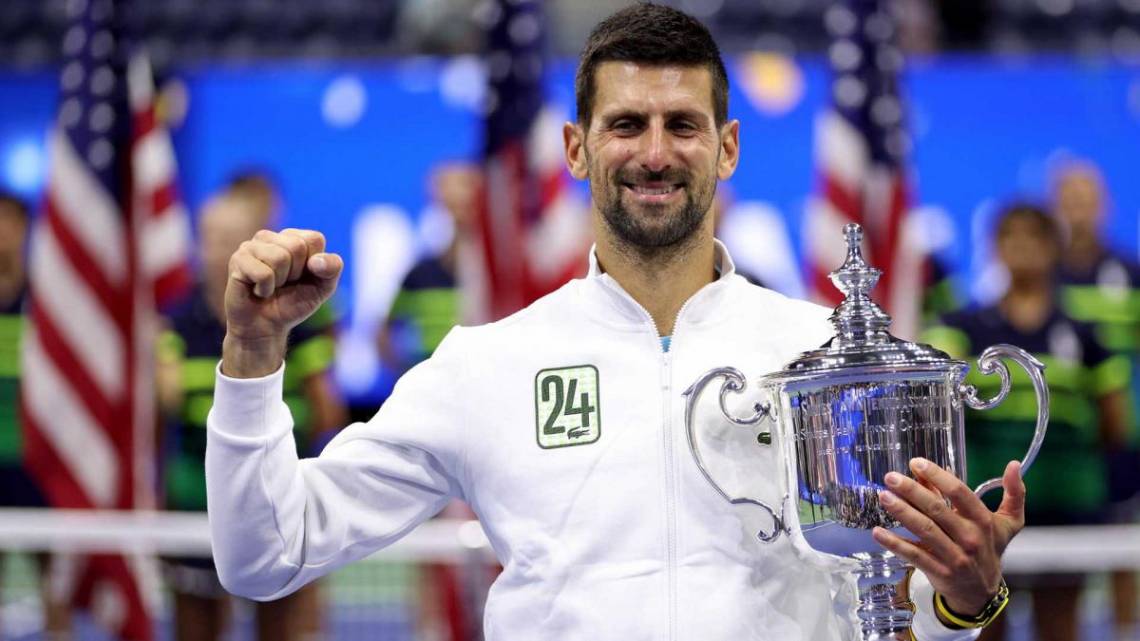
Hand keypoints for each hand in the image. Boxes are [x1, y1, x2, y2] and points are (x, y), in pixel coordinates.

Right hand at [222, 229, 342, 377]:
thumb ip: (333, 267)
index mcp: (293, 237)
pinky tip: (257, 291)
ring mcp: (251, 246)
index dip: (315, 265)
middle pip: (297, 247)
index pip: (315, 239)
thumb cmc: (293, 303)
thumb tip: (316, 261)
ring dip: (279, 282)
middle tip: (284, 284)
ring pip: (279, 258)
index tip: (302, 277)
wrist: (266, 327)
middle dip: (296, 273)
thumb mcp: (324, 286)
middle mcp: (270, 237)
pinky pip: (263, 273)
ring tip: (270, 287)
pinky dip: (265, 289)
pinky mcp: (237, 260)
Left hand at [872, 458, 1024, 615]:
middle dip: (912, 491)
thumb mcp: (1009, 522)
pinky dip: (895, 543)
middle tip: (891, 477)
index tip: (916, 463)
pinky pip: (914, 555)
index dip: (938, 476)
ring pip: (924, 530)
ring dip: (902, 512)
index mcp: (983, 521)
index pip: (959, 493)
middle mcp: (970, 538)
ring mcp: (954, 556)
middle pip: (937, 509)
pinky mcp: (939, 571)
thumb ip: (1014, 493)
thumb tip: (1014, 464)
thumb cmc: (991, 548)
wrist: (982, 592)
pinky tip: (878, 532)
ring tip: (884, 497)